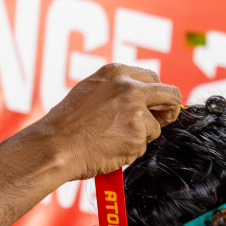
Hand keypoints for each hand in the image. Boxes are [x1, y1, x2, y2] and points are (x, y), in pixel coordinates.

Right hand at [36, 64, 181, 179]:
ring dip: (139, 138)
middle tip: (163, 120)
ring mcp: (136, 112)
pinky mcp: (137, 135)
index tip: (156, 105)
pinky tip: (109, 150)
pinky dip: (129, 153)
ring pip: (154, 128)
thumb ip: (116, 90)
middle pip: (170, 94)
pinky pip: (142, 148)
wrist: (55, 146)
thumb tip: (140, 98)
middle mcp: (129, 87)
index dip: (156, 95)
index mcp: (116, 73)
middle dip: (169, 110)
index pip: (153, 77)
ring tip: (111, 141)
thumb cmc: (66, 124)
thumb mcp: (90, 91)